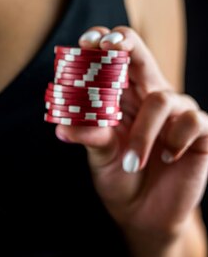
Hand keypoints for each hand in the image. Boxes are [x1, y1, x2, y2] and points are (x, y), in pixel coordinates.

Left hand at [56, 27, 207, 237]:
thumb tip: (62, 126)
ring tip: (130, 162)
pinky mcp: (202, 132)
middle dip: (125, 44)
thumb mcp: (100, 155)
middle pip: (140, 56)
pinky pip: (192, 121)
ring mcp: (177, 112)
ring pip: (161, 99)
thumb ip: (88, 136)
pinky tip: (166, 158)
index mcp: (121, 96)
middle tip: (108, 46)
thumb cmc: (118, 176)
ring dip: (142, 134)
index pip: (113, 59)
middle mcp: (149, 95)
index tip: (85, 43)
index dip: (101, 43)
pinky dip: (174, 140)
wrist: (143, 213)